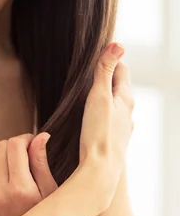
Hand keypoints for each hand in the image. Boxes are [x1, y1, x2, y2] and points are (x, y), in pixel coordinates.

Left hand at [0, 131, 57, 215]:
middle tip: (27, 156)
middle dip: (15, 147)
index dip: (26, 138)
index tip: (34, 144)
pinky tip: (5, 182)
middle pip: (0, 148)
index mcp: (21, 189)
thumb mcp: (52, 194)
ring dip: (4, 159)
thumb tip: (40, 136)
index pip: (15, 145)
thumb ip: (42, 162)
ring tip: (18, 172)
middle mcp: (0, 194)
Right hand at [79, 43, 134, 209]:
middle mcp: (127, 112)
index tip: (96, 54)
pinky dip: (101, 113)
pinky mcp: (113, 140)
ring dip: (104, 97)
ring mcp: (122, 127)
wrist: (100, 171)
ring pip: (114, 105)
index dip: (109, 59)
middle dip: (106, 77)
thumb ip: (105, 70)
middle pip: (118, 87)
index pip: (121, 70)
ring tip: (88, 93)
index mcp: (125, 98)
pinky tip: (91, 119)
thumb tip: (118, 44)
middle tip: (90, 70)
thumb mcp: (99, 96)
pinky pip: (109, 120)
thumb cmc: (99, 133)